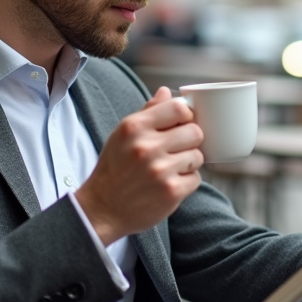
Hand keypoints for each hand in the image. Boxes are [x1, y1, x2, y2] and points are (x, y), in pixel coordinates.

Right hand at [75, 87, 203, 244]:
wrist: (103, 209)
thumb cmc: (115, 168)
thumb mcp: (123, 135)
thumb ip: (147, 112)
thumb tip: (167, 92)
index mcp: (134, 127)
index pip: (179, 108)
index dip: (185, 116)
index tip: (181, 125)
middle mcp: (147, 147)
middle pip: (195, 132)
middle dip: (190, 141)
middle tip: (176, 150)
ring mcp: (160, 170)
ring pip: (198, 156)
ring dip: (188, 163)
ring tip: (170, 169)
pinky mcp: (171, 192)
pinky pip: (196, 179)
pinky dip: (186, 182)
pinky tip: (169, 184)